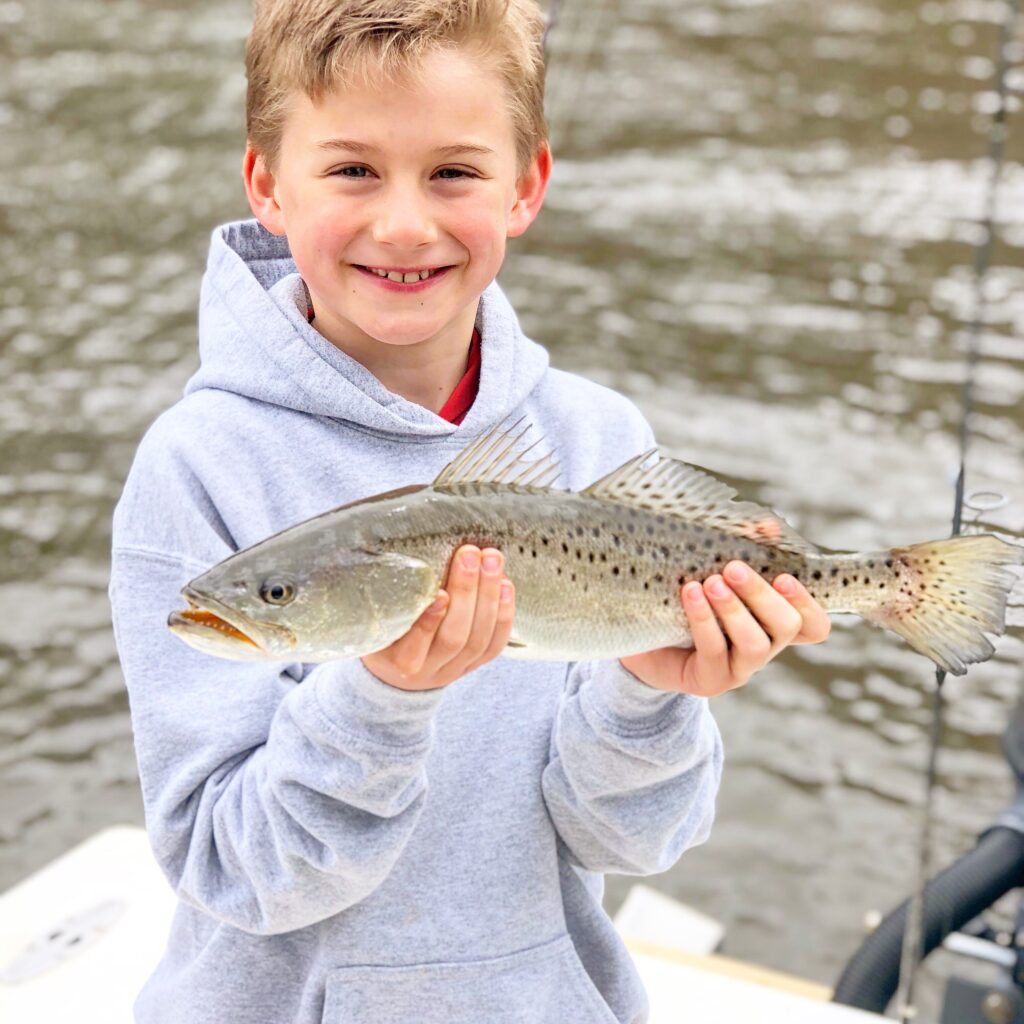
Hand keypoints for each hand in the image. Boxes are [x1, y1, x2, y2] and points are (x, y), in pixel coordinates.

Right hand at [361, 545, 514, 690]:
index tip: (440, 593)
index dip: (429, 622)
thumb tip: (397, 553)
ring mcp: (454, 669)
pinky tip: (506, 585)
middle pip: (453, 638)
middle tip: (469, 555)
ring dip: (489, 596)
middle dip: (466, 593)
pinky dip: (503, 615)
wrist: (395, 668)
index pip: (413, 646)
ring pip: (478, 640)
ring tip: (491, 560)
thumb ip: (386, 596)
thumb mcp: (376, 616)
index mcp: (396, 659)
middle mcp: (427, 669)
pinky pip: (494, 645)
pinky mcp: (474, 665)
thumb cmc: (383, 628)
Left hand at [620, 560, 830, 697]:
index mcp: (772, 622)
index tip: (784, 576)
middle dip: (762, 595)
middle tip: (734, 568)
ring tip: (712, 583)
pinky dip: (704, 619)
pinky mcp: (711, 680)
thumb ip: (744, 548)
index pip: (813, 625)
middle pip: (787, 627)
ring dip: (735, 610)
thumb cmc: (685, 598)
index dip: (809, 604)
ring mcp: (740, 668)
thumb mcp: (713, 569)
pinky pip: (714, 650)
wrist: (640, 637)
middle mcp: (763, 646)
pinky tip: (691, 594)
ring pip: (755, 644)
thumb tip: (766, 526)